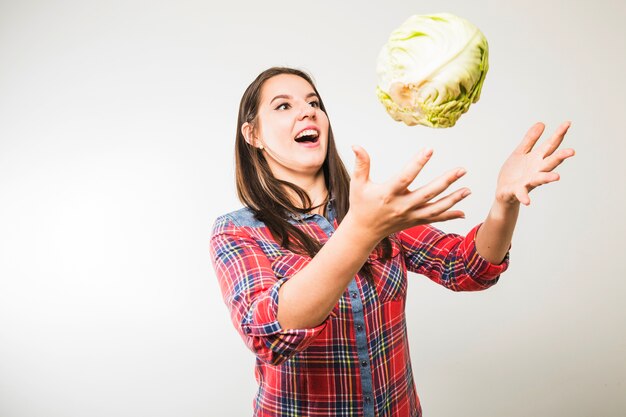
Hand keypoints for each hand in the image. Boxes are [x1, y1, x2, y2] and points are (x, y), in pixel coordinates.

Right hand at [347, 145, 470, 239]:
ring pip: (436, 208)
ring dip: (453, 199)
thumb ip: (360, 164)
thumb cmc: (361, 205)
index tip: (429, 149)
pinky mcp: (415, 221)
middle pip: (428, 193)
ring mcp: (410, 215)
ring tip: (468, 189)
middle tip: (462, 170)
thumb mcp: (358, 184)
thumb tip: (356, 145)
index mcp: (388, 194)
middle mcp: (402, 206)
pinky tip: (463, 212)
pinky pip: (435, 219)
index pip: (406, 177)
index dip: (418, 163)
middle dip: (446, 181)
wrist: (364, 231)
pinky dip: (449, 216)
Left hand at [496, 121, 574, 205]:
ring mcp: (528, 182)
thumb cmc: (514, 172)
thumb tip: (542, 123)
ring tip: (556, 177)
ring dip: (548, 178)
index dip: (559, 134)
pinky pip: (522, 194)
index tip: (568, 123)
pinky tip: (527, 201)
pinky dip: (524, 197)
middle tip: (572, 151)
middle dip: (560, 157)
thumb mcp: (520, 152)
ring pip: (540, 179)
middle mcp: (536, 170)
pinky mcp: (517, 191)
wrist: (504, 192)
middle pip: (550, 162)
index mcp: (537, 159)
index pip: (550, 145)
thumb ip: (530, 139)